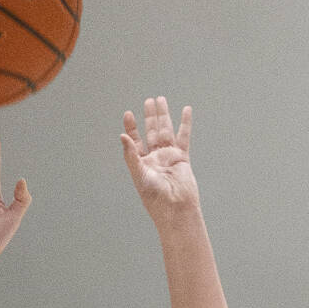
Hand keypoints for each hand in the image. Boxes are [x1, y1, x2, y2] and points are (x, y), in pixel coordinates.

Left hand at [120, 96, 199, 220]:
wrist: (175, 207)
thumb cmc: (155, 196)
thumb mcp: (139, 174)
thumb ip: (131, 155)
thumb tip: (122, 136)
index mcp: (141, 163)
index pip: (135, 140)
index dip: (131, 127)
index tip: (128, 113)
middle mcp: (154, 158)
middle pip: (151, 132)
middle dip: (149, 116)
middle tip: (148, 101)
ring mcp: (169, 156)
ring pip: (165, 131)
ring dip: (163, 115)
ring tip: (161, 100)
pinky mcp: (182, 157)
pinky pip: (183, 136)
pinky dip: (185, 123)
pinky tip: (186, 110)